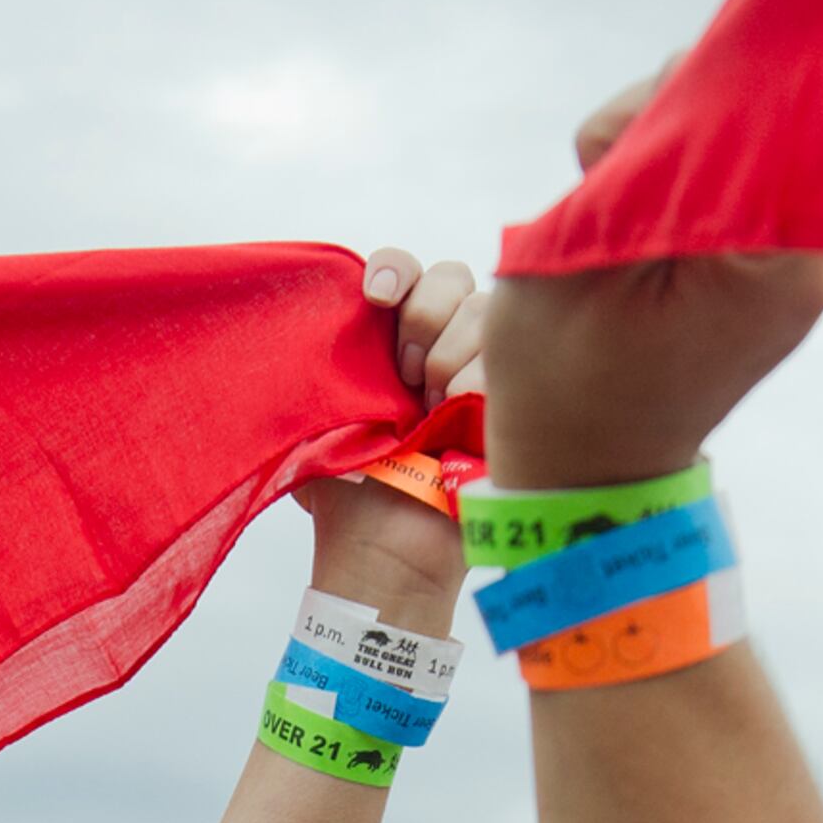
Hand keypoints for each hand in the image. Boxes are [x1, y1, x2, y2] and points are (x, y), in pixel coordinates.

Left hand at [296, 250, 482, 618]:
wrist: (385, 552)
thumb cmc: (346, 493)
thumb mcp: (317, 420)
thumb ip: (318, 367)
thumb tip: (309, 318)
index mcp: (394, 342)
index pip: (405, 272)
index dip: (395, 270)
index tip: (374, 298)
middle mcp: (443, 347)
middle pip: (453, 276)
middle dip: (425, 316)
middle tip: (406, 375)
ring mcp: (484, 371)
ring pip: (485, 311)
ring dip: (450, 356)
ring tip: (429, 411)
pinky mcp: (513, 402)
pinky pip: (508, 359)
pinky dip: (476, 383)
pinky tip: (456, 417)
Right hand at [484, 64, 822, 490]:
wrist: (591, 467)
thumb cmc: (564, 376)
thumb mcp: (574, 251)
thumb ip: (639, 151)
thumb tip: (689, 72)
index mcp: (782, 259)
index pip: (758, 104)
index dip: (676, 95)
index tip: (614, 151)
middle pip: (772, 106)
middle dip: (682, 112)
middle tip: (612, 178)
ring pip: (762, 127)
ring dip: (687, 139)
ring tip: (628, 204)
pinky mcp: (800, 254)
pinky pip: (763, 163)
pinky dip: (709, 160)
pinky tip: (659, 201)